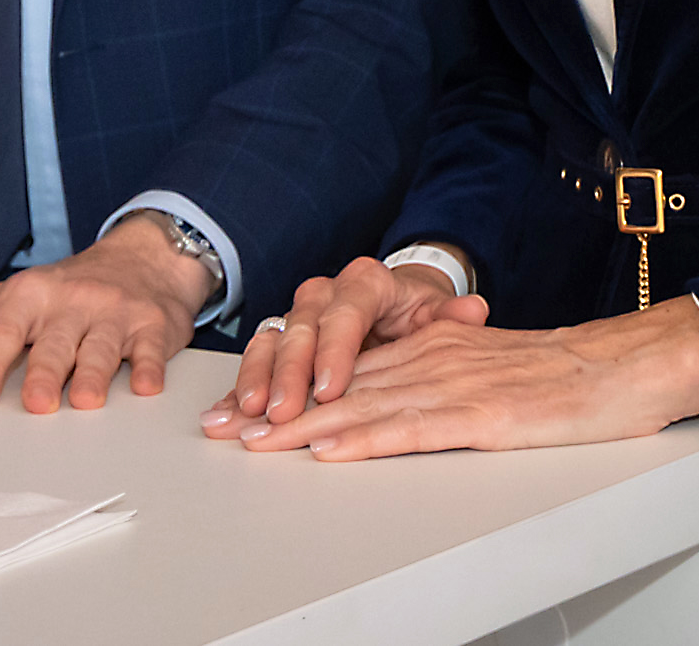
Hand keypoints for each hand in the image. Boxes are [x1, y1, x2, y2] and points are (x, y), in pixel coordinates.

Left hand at [0, 221, 207, 412]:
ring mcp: (112, 314)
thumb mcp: (0, 298)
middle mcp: (68, 303)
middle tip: (35, 403)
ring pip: (100, 347)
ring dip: (94, 374)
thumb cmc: (61, 290)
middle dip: (44, 372)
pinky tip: (145, 386)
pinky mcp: (151, 326)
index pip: (0, 331)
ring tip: (85, 401)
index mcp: (26, 296)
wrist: (142, 259)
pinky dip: (149, 367)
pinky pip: (150, 349)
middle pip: (52, 343)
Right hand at [200, 257, 485, 433]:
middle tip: (284, 411)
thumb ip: (450, 317)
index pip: (346, 312)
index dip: (334, 351)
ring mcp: (298, 317)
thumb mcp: (437, 313)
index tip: (329, 387)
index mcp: (365, 282)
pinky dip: (239, 388)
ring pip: (271, 342)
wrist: (396, 307)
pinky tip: (224, 414)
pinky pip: (256, 361)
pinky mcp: (280, 341)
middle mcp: (325, 294)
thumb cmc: (415, 314)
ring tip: (249, 414)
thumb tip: (474, 311)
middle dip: (290, 374)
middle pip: (301, 329)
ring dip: (257, 381)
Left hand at [225, 296, 698, 460]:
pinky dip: (364, 441)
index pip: (346, 369)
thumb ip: (440, 376)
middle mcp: (432, 360)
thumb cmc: (563, 379)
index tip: (239, 409)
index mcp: (433, 347)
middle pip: (340, 387)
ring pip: (363, 407)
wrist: (622, 368)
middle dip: (275, 410)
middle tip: (219, 431)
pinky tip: (331, 450)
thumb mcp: (488, 367)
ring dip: (302, 428)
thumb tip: (393, 400)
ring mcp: (455, 387)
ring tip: (253, 444)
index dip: (288, 388)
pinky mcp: (481, 418)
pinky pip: (412, 430)